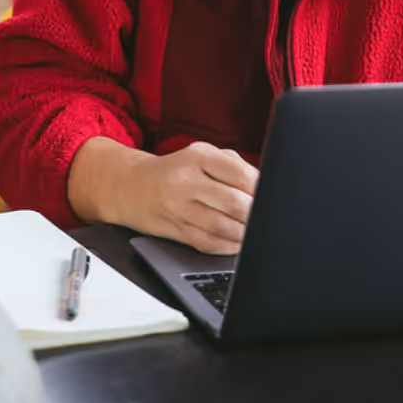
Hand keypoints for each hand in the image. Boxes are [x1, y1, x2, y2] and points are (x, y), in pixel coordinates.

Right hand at [127, 141, 257, 254]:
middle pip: (233, 203)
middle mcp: (186, 181)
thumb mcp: (202, 155)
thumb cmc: (177, 170)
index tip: (270, 197)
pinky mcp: (174, 229)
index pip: (239, 173)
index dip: (259, 189)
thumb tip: (263, 188)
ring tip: (253, 230)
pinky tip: (236, 242)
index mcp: (198, 156)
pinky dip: (228, 246)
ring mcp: (178, 207)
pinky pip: (208, 243)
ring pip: (222, 227)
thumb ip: (234, 167)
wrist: (133, 186)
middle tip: (264, 217)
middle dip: (254, 214)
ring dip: (244, 233)